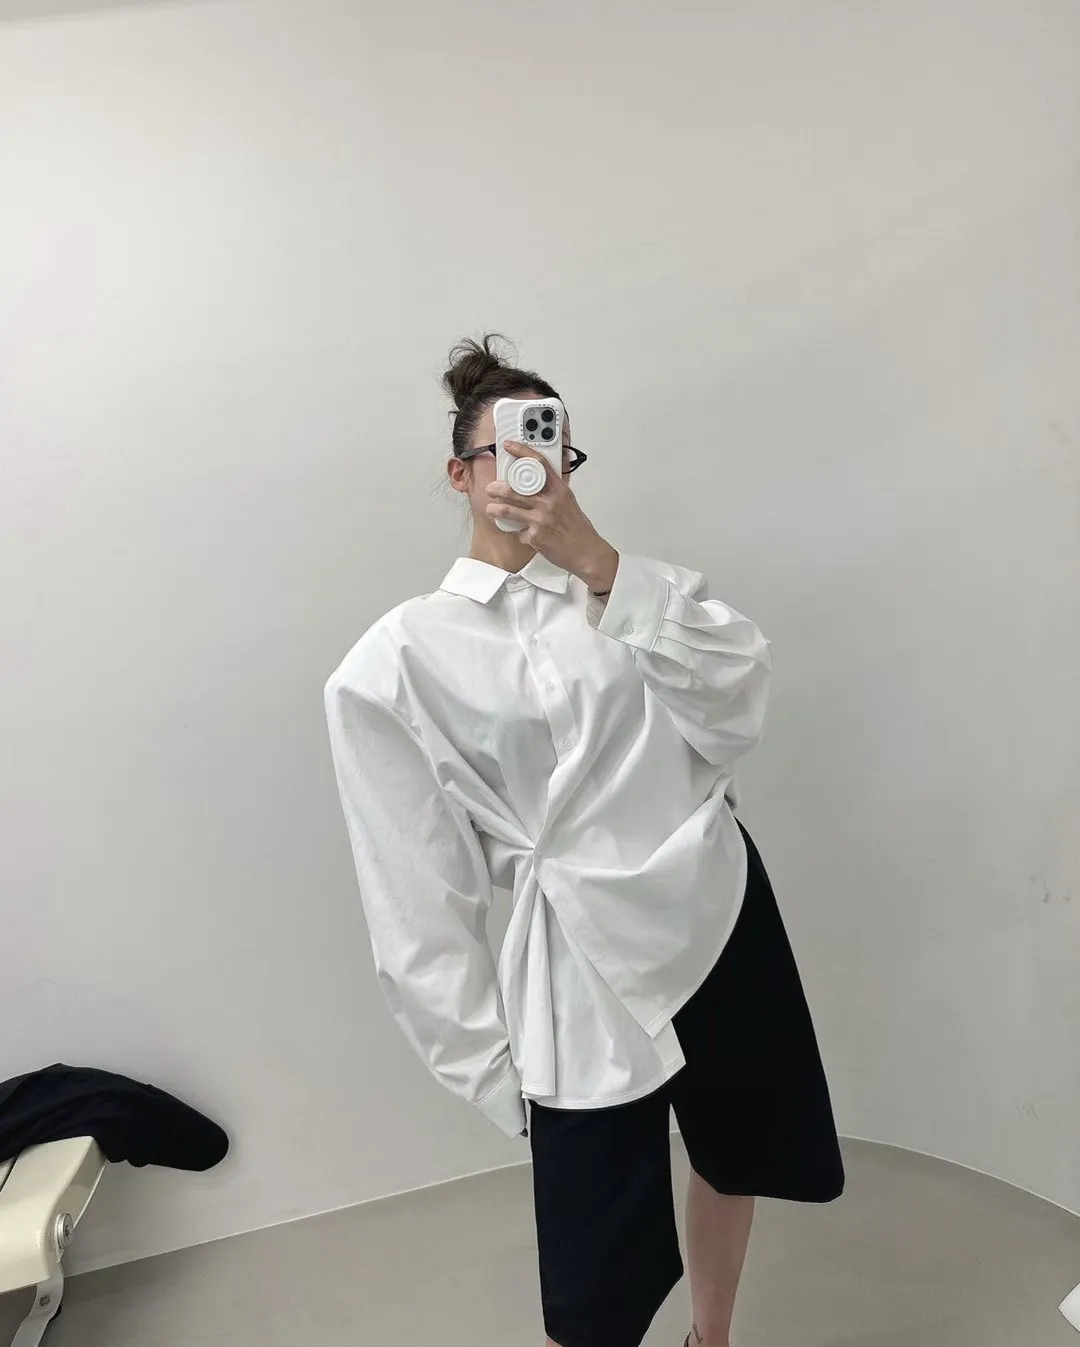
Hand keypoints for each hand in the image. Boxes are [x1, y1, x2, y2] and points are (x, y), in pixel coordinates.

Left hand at [486, 441, 618, 592]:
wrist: (586, 552)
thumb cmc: (577, 528)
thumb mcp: (568, 501)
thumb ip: (552, 490)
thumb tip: (535, 481)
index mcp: (559, 490)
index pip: (539, 463)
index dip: (521, 451)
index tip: (509, 446)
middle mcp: (549, 502)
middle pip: (514, 489)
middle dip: (496, 488)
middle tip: (491, 488)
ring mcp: (541, 519)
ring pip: (507, 510)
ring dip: (495, 509)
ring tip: (492, 509)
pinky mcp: (535, 536)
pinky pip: (519, 532)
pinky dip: (520, 533)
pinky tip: (526, 534)